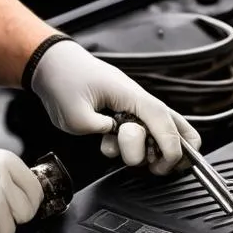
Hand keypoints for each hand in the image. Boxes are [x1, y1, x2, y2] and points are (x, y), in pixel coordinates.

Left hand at [30, 40, 200, 174]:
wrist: (55, 65)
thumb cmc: (64, 81)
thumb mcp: (72, 112)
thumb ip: (97, 128)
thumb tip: (114, 137)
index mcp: (130, 95)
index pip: (162, 120)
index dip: (169, 145)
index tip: (164, 165)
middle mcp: (138, 100)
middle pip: (176, 124)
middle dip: (172, 151)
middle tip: (154, 167)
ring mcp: (134, 107)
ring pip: (162, 131)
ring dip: (146, 150)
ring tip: (121, 151)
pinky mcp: (127, 114)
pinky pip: (144, 133)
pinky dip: (133, 146)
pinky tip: (110, 144)